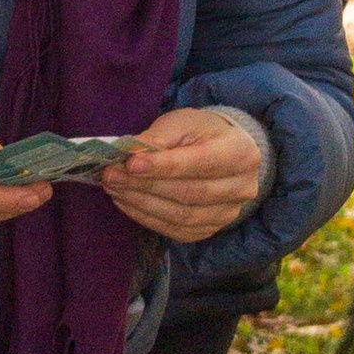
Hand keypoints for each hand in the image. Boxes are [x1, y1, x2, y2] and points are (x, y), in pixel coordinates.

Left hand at [100, 108, 267, 244]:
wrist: (221, 153)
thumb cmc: (201, 134)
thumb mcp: (182, 123)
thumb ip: (159, 138)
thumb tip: (128, 156)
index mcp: (241, 153)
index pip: (200, 163)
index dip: (164, 166)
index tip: (131, 163)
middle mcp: (241, 188)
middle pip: (189, 193)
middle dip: (145, 186)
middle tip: (112, 176)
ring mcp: (227, 214)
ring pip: (180, 216)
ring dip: (141, 204)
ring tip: (115, 188)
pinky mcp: (208, 230)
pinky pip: (174, 230)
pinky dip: (146, 218)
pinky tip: (127, 203)